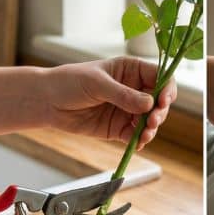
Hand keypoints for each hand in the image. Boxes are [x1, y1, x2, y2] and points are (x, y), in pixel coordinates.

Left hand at [43, 57, 175, 149]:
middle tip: (153, 120)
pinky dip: (140, 140)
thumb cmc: (69, 82)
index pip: (160, 77)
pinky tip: (137, 143)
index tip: (163, 101)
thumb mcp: (97, 84)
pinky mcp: (119, 128)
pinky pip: (136, 135)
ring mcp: (128, 110)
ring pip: (151, 121)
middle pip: (160, 101)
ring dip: (152, 129)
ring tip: (144, 135)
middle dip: (160, 112)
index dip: (167, 89)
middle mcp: (134, 90)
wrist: (46, 101)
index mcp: (132, 71)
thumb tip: (149, 104)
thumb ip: (123, 94)